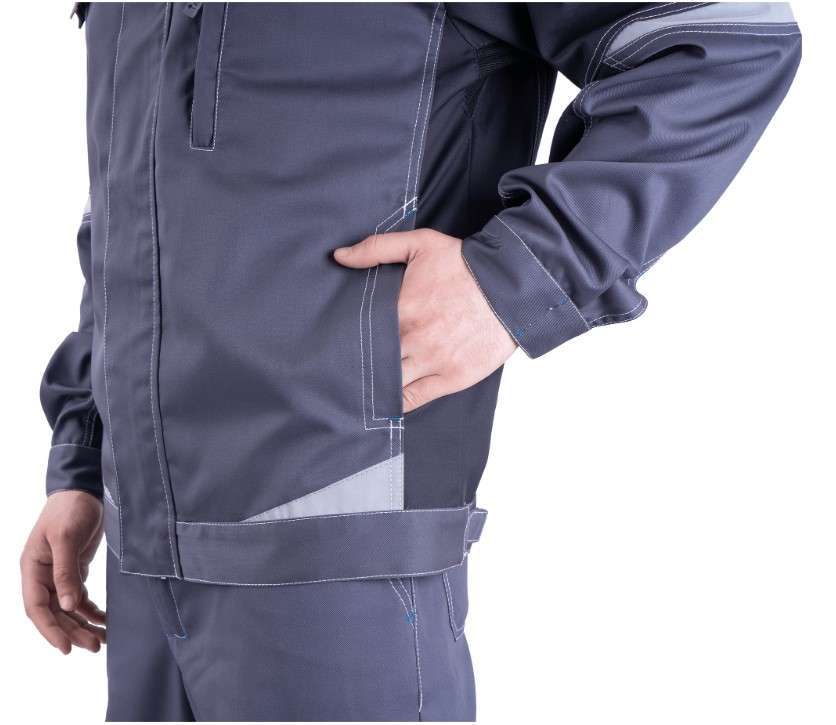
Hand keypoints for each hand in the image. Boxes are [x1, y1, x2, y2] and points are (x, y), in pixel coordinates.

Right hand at [21, 490, 105, 653]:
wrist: (84, 490)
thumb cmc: (69, 509)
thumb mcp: (66, 538)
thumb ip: (66, 571)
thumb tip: (67, 605)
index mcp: (32, 569)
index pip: (37, 608)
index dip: (50, 630)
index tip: (66, 648)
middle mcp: (43, 576)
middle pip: (55, 613)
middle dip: (72, 632)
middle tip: (94, 647)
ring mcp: (59, 575)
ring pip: (68, 609)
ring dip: (83, 625)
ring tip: (102, 641)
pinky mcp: (75, 570)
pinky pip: (80, 598)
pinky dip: (91, 611)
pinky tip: (104, 621)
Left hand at [334, 228, 515, 411]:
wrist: (511, 285)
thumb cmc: (465, 264)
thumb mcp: (420, 243)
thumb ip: (376, 248)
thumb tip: (339, 256)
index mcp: (401, 308)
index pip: (361, 332)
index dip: (344, 339)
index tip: (333, 343)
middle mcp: (414, 338)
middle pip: (372, 361)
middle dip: (355, 366)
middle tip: (337, 371)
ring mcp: (434, 361)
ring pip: (391, 384)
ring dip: (374, 387)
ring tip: (357, 390)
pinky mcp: (452, 377)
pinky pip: (416, 399)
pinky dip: (397, 403)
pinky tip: (383, 403)